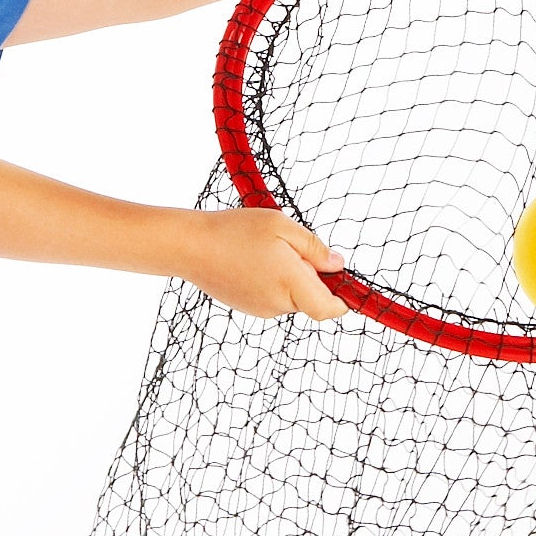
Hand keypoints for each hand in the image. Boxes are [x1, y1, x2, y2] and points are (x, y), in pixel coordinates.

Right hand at [177, 207, 347, 320]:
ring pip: (291, 297)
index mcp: (291, 283)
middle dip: (310, 277)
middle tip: (290, 248)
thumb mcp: (282, 227)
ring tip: (265, 251)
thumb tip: (337, 266)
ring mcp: (260, 309)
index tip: (344, 284)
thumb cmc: (235, 231)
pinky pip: (273, 297)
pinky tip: (252, 260)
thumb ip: (314, 249)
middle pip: (311, 299)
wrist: (190, 247)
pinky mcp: (247, 307)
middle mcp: (278, 303)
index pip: (330, 309)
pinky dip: (272, 281)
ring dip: (290, 278)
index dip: (343, 300)